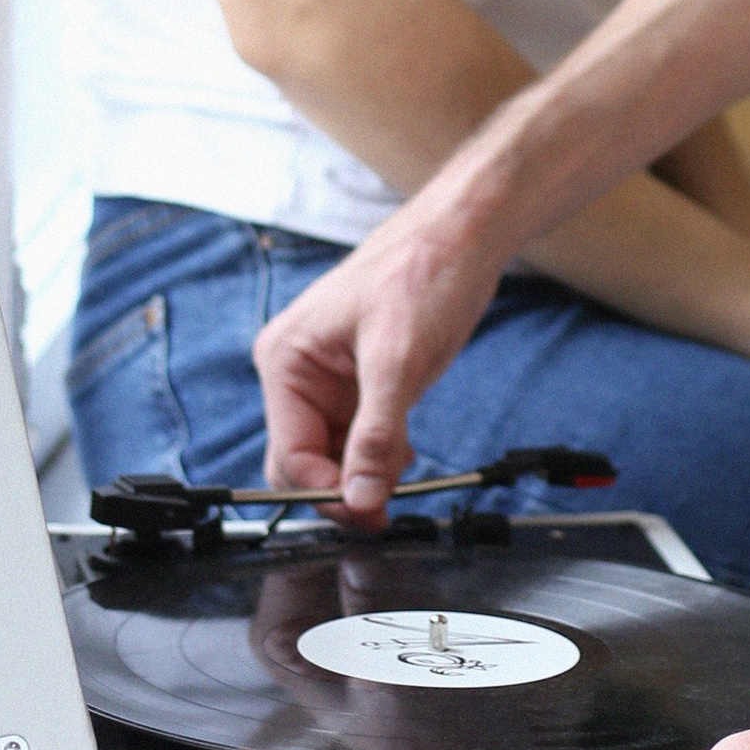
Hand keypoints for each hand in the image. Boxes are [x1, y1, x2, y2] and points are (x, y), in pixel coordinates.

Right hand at [252, 193, 501, 517]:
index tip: (368, 512)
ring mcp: (330, 382)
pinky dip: (381, 458)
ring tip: (404, 479)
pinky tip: (406, 457)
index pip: (289, 455)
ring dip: (365, 475)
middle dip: (342, 489)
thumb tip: (361, 498)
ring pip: (334, 457)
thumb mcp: (398, 360)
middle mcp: (298, 374)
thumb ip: (377, 435)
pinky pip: (359, 440)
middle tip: (385, 511)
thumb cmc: (422, 272)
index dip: (327, 491)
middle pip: (304, 462)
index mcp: (286, 360)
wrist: (462, 238)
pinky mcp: (361, 385)